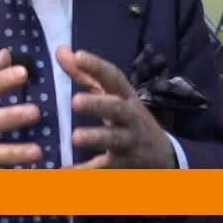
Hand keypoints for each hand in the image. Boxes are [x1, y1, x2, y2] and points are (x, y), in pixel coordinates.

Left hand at [56, 46, 176, 168]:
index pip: (114, 77)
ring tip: (75, 137)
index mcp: (125, 96)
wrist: (162, 156)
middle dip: (97, 104)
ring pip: (114, 140)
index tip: (78, 55)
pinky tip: (66, 172)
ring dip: (95, 137)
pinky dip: (86, 172)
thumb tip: (60, 50)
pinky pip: (105, 169)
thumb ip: (85, 74)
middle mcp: (130, 117)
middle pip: (116, 108)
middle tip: (75, 101)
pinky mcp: (124, 165)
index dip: (97, 65)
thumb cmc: (128, 119)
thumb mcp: (112, 95)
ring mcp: (129, 142)